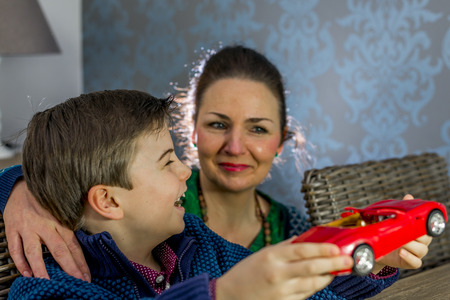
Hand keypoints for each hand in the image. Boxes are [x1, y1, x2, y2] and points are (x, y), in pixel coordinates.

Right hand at [3, 179, 90, 280]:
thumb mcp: (61, 208)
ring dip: (40, 268)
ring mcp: (27, 228)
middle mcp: (44, 225)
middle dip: (68, 267)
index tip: (86, 275)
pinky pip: (15, 248)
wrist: (20, 186)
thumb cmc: (44, 200)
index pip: (73, 245)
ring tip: (47, 282)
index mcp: (60, 221)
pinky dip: (20, 262)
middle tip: (76, 281)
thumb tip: (83, 242)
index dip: (80, 261)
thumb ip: (69, 224)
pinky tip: (26, 273)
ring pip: (34, 251)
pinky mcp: (12, 229)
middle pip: (58, 249)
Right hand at [216, 237, 352, 299]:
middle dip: (334, 263)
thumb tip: (305, 239)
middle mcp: (278, 273)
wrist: (230, 296)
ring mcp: (282, 291)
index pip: (303, 250)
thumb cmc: (246, 273)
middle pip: (313, 267)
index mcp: (272, 256)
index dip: (323, 249)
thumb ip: (285, 246)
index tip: (336, 248)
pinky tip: (318, 281)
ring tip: (334, 271)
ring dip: (326, 276)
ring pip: (313, 283)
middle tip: (347, 260)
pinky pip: (305, 295)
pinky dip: (314, 287)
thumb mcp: (263, 253)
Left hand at [372, 194, 431, 272]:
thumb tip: (409, 196)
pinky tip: (401, 252)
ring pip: (421, 249)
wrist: (379, 249)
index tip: (419, 220)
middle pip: (426, 238)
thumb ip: (403, 210)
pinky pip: (416, 262)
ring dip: (411, 245)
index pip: (427, 227)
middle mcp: (420, 242)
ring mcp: (416, 253)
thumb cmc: (390, 232)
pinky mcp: (409, 262)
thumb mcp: (395, 220)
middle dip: (416, 234)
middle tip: (405, 230)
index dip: (425, 224)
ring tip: (401, 242)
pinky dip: (410, 258)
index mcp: (419, 230)